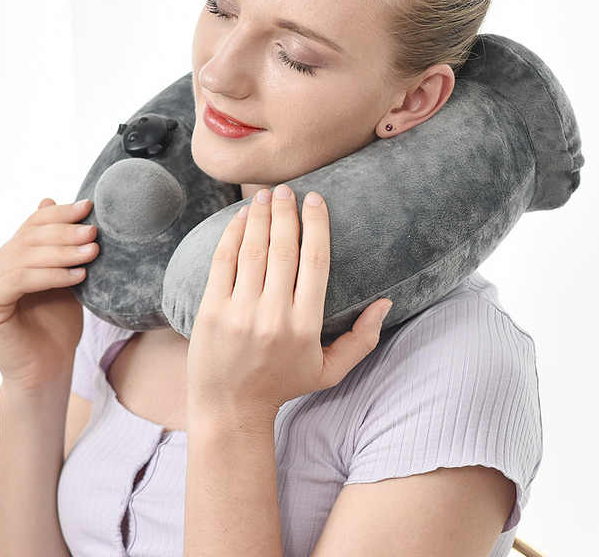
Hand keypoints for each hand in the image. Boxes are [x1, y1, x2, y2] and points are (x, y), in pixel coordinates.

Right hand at [0, 197, 98, 391]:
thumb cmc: (58, 323)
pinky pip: (21, 280)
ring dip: (63, 253)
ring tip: (92, 253)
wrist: (48, 367)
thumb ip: (58, 244)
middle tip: (94, 232)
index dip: (59, 213)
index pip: (31, 224)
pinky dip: (52, 275)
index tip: (89, 206)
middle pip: (29, 238)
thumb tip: (49, 197)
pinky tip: (78, 277)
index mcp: (4, 257)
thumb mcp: (65, 276)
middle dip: (65, 233)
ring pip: (26, 257)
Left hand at [186, 184, 392, 419]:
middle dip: (286, 212)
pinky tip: (241, 217)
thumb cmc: (283, 385)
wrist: (230, 408)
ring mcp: (240, 312)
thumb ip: (362, 339)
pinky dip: (232, 235)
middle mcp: (273, 315)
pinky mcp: (212, 311)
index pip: (315, 262)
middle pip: (283, 249)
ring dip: (260, 216)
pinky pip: (223, 262)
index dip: (317, 225)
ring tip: (265, 195)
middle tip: (287, 189)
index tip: (316, 200)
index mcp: (305, 326)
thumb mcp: (330, 371)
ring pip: (253, 250)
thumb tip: (386, 302)